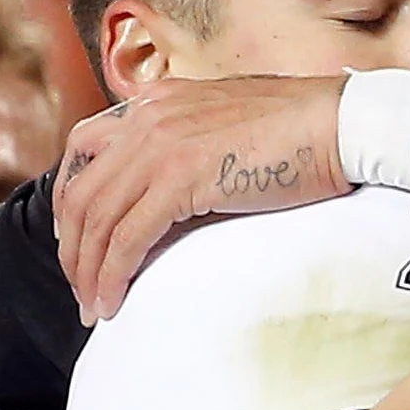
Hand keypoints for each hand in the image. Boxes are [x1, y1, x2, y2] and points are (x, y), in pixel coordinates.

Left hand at [52, 74, 348, 322]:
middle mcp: (147, 119)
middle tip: (82, 288)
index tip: (78, 242)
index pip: (83, 150)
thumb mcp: (224, 128)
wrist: (339, 123)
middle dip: (72, 249)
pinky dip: (112, 276)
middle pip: (81, 193)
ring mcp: (160, 146)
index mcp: (156, 102)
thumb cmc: (299, 133)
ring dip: (88, 271)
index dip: (70, 202)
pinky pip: (126, 239)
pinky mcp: (179, 179)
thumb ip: (188, 149)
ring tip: (94, 306)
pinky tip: (113, 302)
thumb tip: (170, 197)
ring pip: (96, 221)